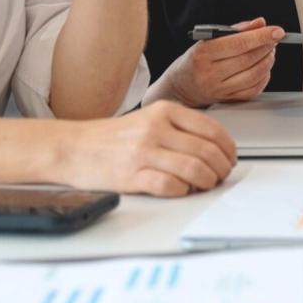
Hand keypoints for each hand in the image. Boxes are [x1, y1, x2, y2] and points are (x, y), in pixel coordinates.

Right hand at [61, 100, 237, 196]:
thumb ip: (179, 128)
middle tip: (220, 176)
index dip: (228, 149)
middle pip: (207, 151)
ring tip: (205, 185)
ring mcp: (143, 152)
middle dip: (221, 169)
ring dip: (207, 182)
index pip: (212, 130)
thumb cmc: (112, 137)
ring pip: (194, 169)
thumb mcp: (149, 119)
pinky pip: (170, 186)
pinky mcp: (132, 176)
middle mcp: (155, 129)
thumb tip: (214, 148)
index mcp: (164, 111)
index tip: (230, 159)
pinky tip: (181, 190)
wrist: (72, 148)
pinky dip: (182, 191)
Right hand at [157, 18, 282, 106]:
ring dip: (268, 60)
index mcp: (203, 53)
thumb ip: (236, 30)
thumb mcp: (209, 39)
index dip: (261, 36)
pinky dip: (264, 76)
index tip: (277, 31)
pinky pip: (254, 89)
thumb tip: (260, 23)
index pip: (238, 43)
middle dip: (267, 46)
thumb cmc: (197, 59)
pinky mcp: (228, 100)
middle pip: (249, 59)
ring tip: (269, 51)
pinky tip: (262, 67)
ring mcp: (219, 89)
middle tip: (274, 38)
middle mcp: (210, 73)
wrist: (182, 86)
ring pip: (254, 75)